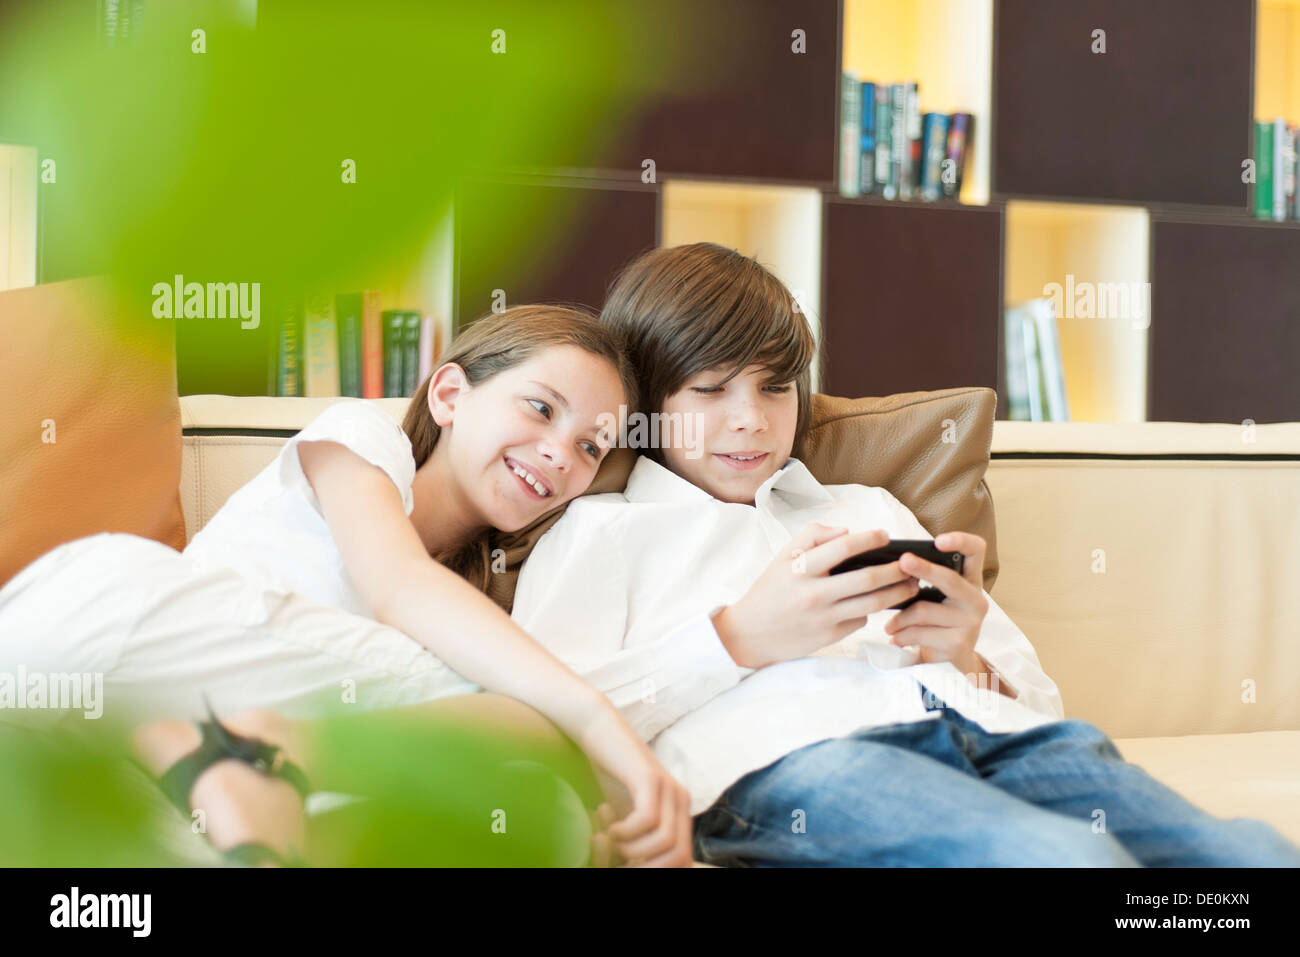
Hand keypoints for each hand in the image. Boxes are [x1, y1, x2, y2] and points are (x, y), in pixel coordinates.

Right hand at [578, 706, 692, 866]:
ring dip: (632, 851)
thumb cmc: (607, 777)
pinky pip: (647, 820)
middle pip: (679, 857)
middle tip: (619, 863)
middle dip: (647, 869)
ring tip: (611, 840)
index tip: (627, 868)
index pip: (684, 861)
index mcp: (679, 812)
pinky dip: (624, 832)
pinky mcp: (649, 777)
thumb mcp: (625, 816)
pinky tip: (609, 825)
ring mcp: (668, 787)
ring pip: (665, 842)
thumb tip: (637, 868)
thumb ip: (638, 841)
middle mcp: (680, 800)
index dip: (657, 872)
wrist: (597, 731)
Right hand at [712, 523, 922, 669]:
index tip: (885, 535)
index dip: (869, 539)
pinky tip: (879, 602)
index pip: (843, 547)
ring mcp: (824, 617)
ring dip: (898, 592)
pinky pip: (861, 619)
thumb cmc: (770, 590)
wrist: (750, 634)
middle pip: (867, 578)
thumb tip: (846, 531)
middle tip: (911, 563)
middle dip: (895, 569)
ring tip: (911, 584)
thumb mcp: (782, 557)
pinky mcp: (830, 636)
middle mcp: (814, 593)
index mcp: (801, 569)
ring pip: (873, 603)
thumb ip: (812, 537)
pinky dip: (871, 609)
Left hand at [882, 531, 988, 671]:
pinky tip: (896, 638)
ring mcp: (970, 623)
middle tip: (903, 561)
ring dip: (900, 618)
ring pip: (924, 610)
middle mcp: (976, 600)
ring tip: (889, 626)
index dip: (961, 541)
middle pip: (949, 579)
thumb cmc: (937, 622)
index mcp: (970, 581)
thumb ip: (924, 580)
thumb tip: (895, 565)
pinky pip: (920, 632)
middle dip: (923, 569)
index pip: (976, 551)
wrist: (951, 662)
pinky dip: (902, 635)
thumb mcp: (936, 598)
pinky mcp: (958, 643)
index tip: (939, 540)